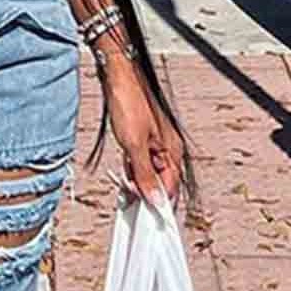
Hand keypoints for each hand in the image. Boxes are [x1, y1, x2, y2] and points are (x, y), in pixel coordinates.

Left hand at [101, 53, 184, 209]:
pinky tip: (122, 170)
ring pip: (147, 174)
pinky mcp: (142, 140)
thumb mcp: (133, 146)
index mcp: (172, 150)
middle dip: (143, 191)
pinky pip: (138, 164)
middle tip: (127, 194)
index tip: (143, 213)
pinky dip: (130, 170)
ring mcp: (155, 145)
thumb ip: (143, 175)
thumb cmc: (128, 104)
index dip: (156, 201)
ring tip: (123, 181)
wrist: (117, 78)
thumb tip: (155, 200)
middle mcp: (167, 149)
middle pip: (159, 182)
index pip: (170, 187)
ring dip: (135, 181)